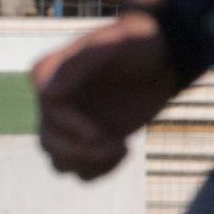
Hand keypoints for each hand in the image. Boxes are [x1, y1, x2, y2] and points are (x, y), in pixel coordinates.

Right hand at [33, 13, 181, 180]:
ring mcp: (71, 124)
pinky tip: (125, 150)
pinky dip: (101, 169)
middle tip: (115, 146)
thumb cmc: (140, 43)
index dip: (68, 125)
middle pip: (49, 141)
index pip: (47, 107)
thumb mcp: (116, 42)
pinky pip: (82, 170)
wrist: (165, 58)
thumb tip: (48, 93)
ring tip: (121, 149)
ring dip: (89, 162)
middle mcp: (55, 101)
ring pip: (61, 161)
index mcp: (52, 74)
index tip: (97, 133)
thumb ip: (80, 62)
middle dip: (80, 151)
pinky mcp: (89, 141)